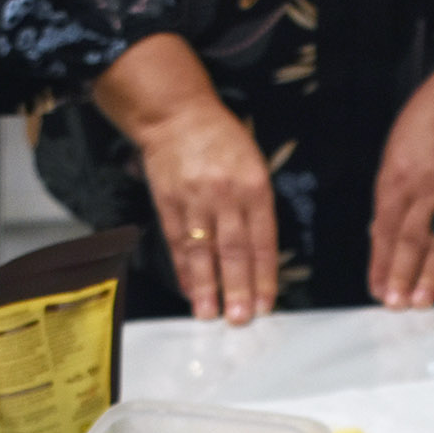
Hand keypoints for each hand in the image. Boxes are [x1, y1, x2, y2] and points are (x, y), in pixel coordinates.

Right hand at [134, 100, 277, 323]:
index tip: (265, 305)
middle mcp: (225, 195)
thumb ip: (258, 207)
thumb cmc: (222, 140)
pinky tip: (190, 291)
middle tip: (240, 319)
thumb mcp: (253, 165)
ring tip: (210, 315)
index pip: (262, 241)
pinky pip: (177, 242)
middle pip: (234, 250)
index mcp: (254, 186)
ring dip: (207, 287)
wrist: (177, 113)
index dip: (264, 276)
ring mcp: (194, 199)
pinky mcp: (168, 202)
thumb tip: (259, 257)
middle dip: (238, 288)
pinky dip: (184, 270)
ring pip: (203, 250)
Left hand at [369, 71, 433, 309]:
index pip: (383, 230)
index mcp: (397, 177)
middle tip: (395, 304)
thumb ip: (393, 189)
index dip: (379, 263)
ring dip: (429, 276)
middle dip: (400, 277)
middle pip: (409, 242)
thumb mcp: (397, 147)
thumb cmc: (431, 114)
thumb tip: (388, 227)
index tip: (376, 287)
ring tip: (421, 302)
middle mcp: (425, 189)